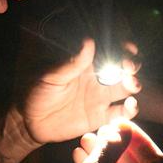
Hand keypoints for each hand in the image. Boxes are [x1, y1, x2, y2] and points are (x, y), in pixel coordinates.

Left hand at [21, 39, 139, 142]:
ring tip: (131, 84)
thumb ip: (71, 63)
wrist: (29, 121)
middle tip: (129, 66)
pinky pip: (121, 112)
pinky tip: (130, 105)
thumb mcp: (50, 75)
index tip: (128, 47)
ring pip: (126, 87)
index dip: (122, 47)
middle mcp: (97, 76)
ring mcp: (100, 96)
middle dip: (131, 64)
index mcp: (85, 62)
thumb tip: (89, 41)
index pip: (108, 50)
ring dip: (133, 84)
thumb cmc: (35, 92)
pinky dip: (130, 109)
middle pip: (122, 67)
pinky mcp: (101, 116)